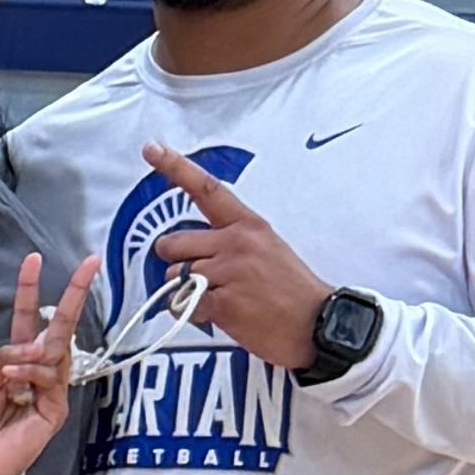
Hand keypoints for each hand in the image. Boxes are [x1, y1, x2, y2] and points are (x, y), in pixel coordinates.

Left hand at [0, 254, 99, 474]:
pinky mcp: (56, 408)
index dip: (29, 289)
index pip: (28, 316)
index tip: (33, 259)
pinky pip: (51, 380)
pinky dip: (32, 374)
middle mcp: (38, 368)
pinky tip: (15, 380)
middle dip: (74, 294)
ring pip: (55, 353)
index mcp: (16, 357)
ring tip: (11, 370)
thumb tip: (31, 345)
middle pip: (61, 326)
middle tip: (88, 265)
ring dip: (33, 354)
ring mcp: (50, 387)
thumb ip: (3, 357)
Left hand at [140, 142, 328, 368]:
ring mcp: (230, 272)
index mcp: (248, 225)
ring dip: (187, 292)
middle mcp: (237, 242)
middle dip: (177, 262)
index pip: (207, 190)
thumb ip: (228, 241)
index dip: (175, 168)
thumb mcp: (268, 250)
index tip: (152, 148)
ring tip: (223, 298)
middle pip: (171, 244)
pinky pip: (183, 304)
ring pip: (174, 276)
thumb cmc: (291, 291)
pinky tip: (223, 315)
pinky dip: (194, 314)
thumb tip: (188, 248)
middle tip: (204, 277)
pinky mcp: (224, 303)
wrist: (322, 325)